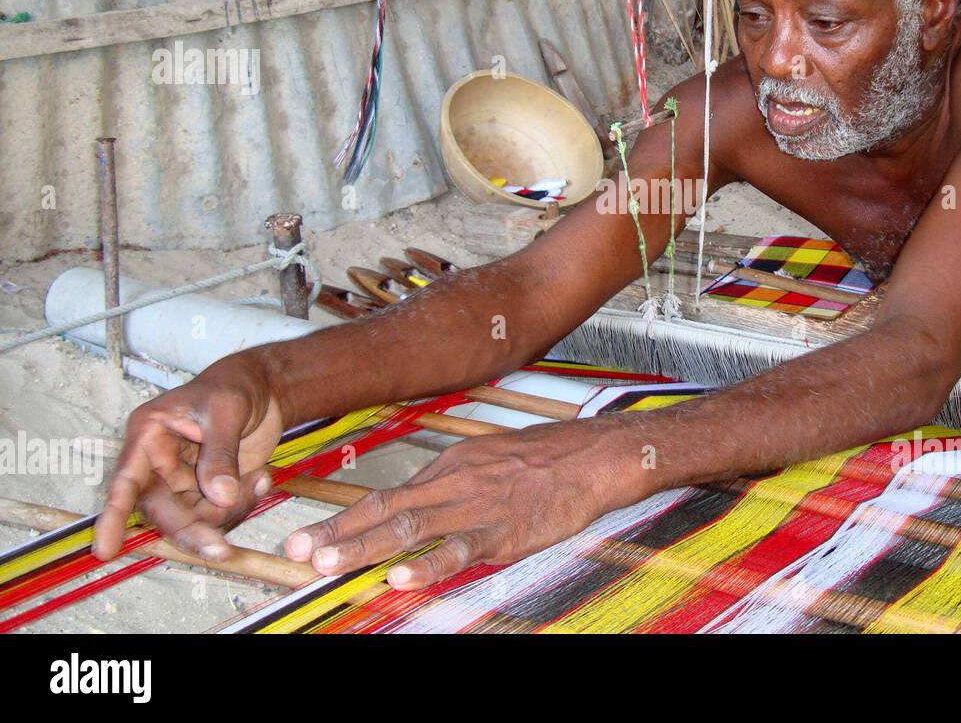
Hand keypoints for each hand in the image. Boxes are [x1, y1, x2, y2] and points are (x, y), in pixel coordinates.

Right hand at [93, 354, 285, 561]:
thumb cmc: (233, 386)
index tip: (105, 550)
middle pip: (163, 510)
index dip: (114, 516)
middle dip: (192, 530)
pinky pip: (218, 514)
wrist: (263, 389)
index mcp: (148, 436)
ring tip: (258, 479)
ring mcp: (183, 480)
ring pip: (193, 519)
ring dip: (227, 513)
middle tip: (220, 550)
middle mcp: (158, 463)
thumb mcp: (226, 412)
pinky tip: (261, 478)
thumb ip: (220, 454)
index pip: (126, 481)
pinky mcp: (207, 490)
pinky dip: (242, 504)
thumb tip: (219, 497)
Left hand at [284, 418, 635, 588]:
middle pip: (384, 511)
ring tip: (328, 565)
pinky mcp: (504, 531)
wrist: (592, 456)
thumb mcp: (487, 459)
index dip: (342, 519)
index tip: (307, 537)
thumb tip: (416, 508)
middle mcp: (454, 484)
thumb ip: (451, 485)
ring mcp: (476, 507)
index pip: (384, 497)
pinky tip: (402, 577)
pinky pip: (460, 550)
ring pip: (410, 529)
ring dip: (364, 548)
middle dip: (336, 534)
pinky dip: (428, 565)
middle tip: (296, 552)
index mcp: (449, 468)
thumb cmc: (545, 459)